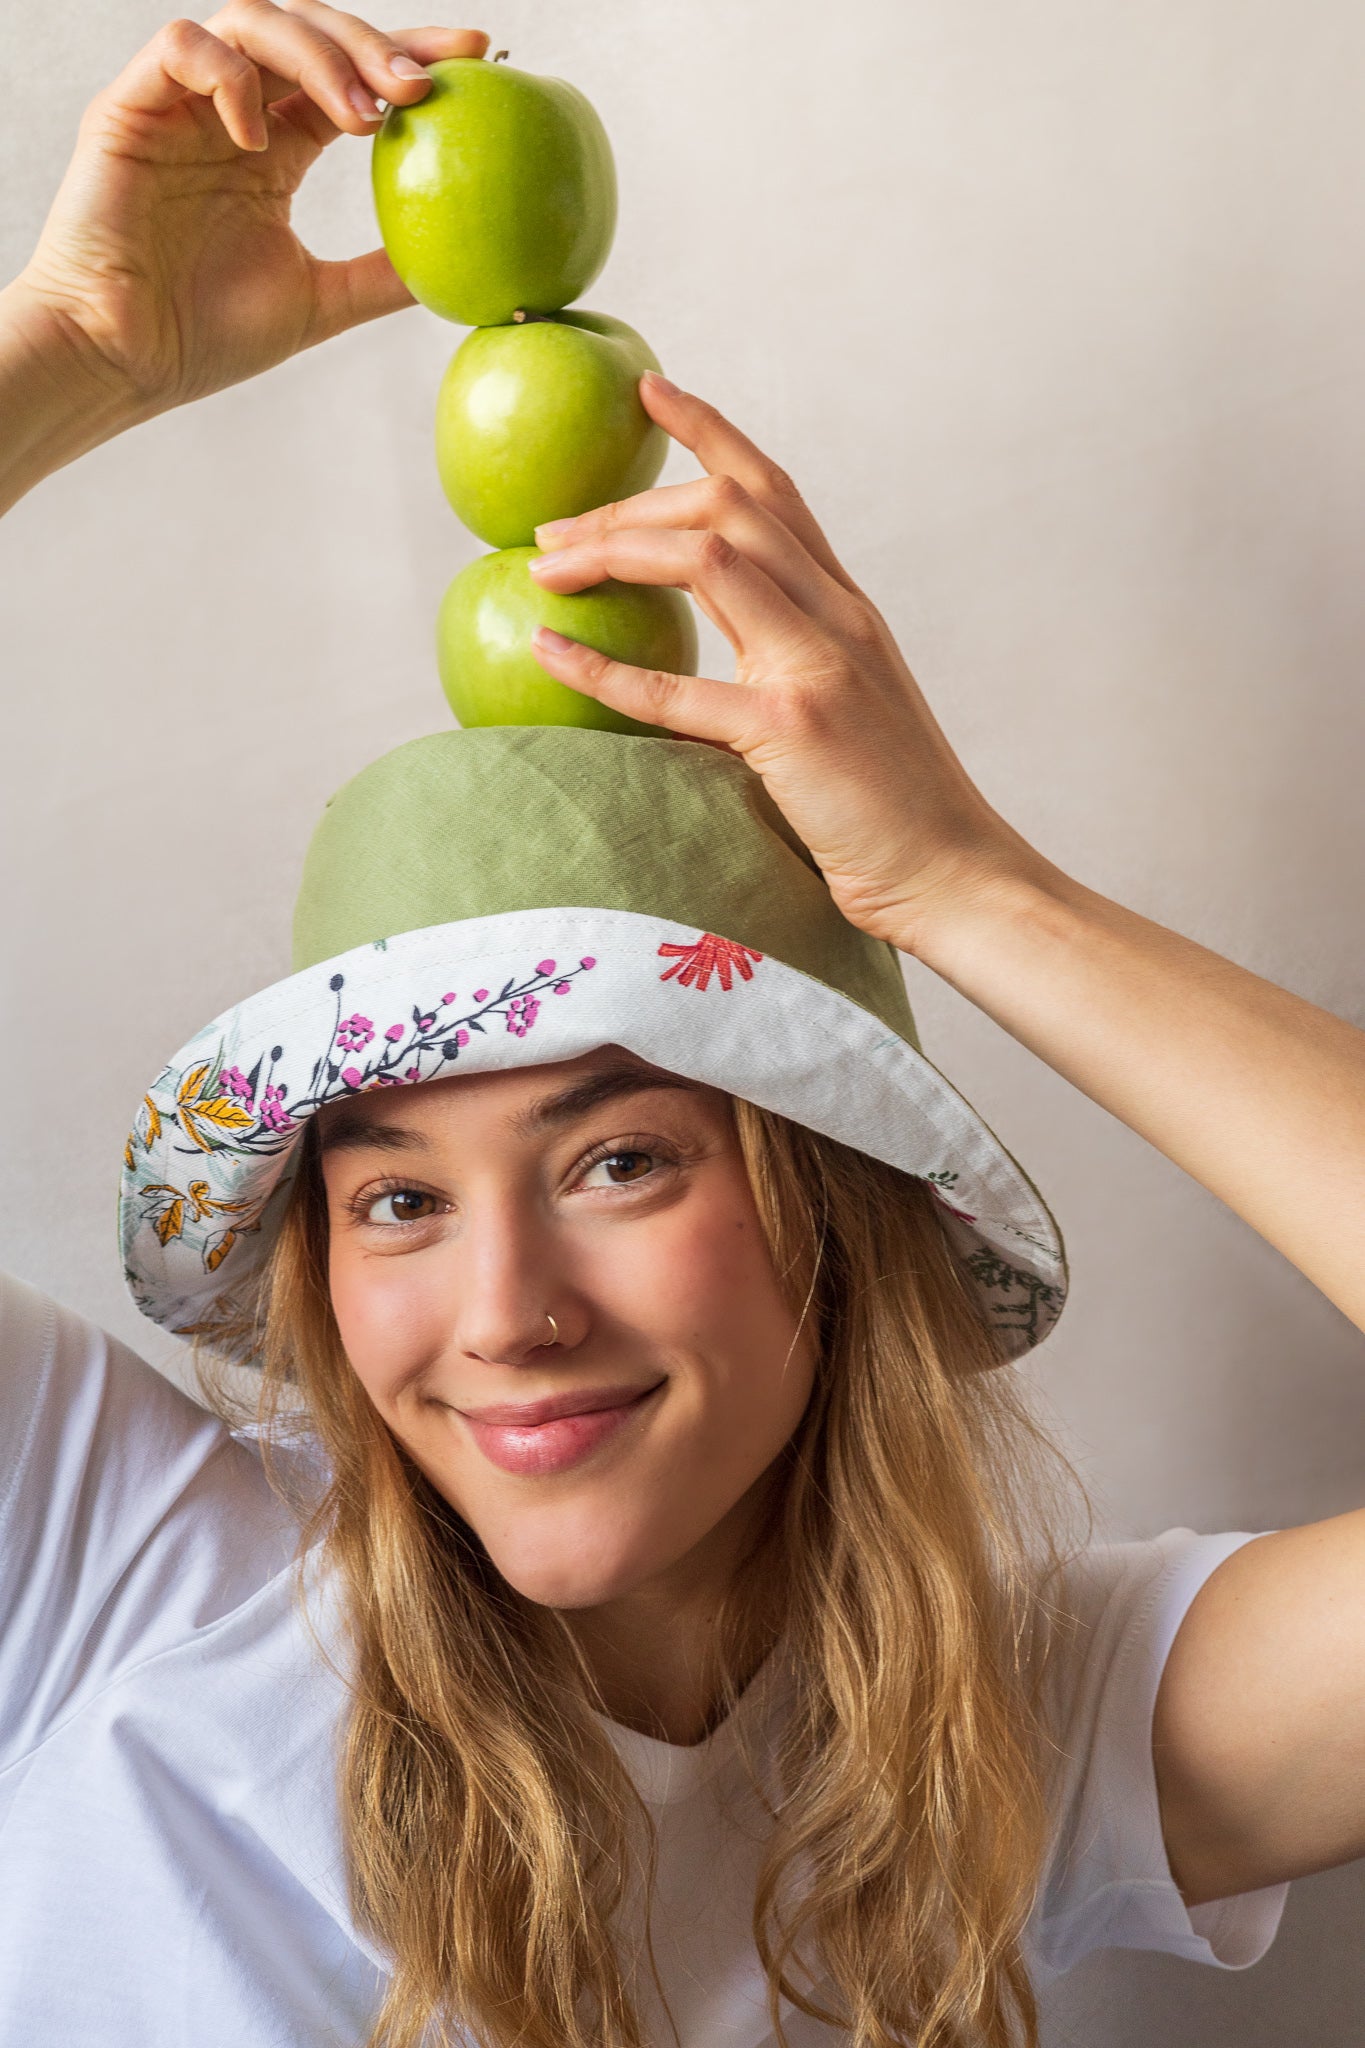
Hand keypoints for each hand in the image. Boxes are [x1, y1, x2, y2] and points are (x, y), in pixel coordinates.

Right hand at [14, 4, 487, 417]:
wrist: (122, 361)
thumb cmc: (205, 338)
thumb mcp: (321, 303)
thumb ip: (382, 275)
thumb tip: (462, 267)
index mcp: (274, 149)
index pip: (349, 76)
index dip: (409, 52)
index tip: (477, 52)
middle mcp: (232, 115)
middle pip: (312, 33)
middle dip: (374, 46)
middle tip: (422, 87)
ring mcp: (182, 105)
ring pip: (254, 22)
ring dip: (319, 56)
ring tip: (362, 117)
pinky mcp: (131, 107)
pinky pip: (183, 46)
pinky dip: (228, 76)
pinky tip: (258, 140)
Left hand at [528, 376, 1049, 951]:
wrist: (954, 872)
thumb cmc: (894, 809)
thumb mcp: (846, 709)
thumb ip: (789, 662)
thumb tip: (714, 654)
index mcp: (847, 608)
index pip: (775, 491)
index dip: (710, 431)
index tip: (649, 393)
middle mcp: (837, 617)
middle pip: (729, 508)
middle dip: (632, 503)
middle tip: (555, 531)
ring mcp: (818, 666)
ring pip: (708, 559)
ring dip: (614, 548)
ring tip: (546, 567)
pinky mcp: (792, 729)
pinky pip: (679, 687)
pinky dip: (605, 666)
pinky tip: (549, 651)